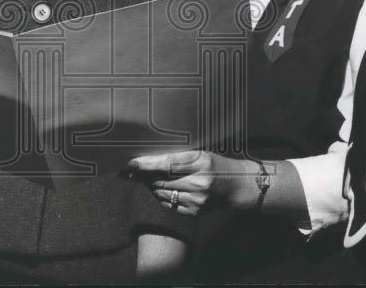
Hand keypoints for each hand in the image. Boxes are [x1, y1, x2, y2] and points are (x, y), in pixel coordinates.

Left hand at [126, 150, 256, 215]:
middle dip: (143, 175)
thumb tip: (149, 159)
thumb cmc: (216, 165)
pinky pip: (169, 204)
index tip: (130, 163)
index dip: (146, 164)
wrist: (236, 187)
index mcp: (200, 163)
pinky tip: (158, 188)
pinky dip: (160, 196)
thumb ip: (179, 157)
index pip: (167, 164)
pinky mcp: (194, 212)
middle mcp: (198, 183)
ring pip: (162, 193)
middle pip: (161, 180)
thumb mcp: (201, 154)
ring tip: (144, 177)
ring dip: (150, 185)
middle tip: (129, 170)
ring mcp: (196, 200)